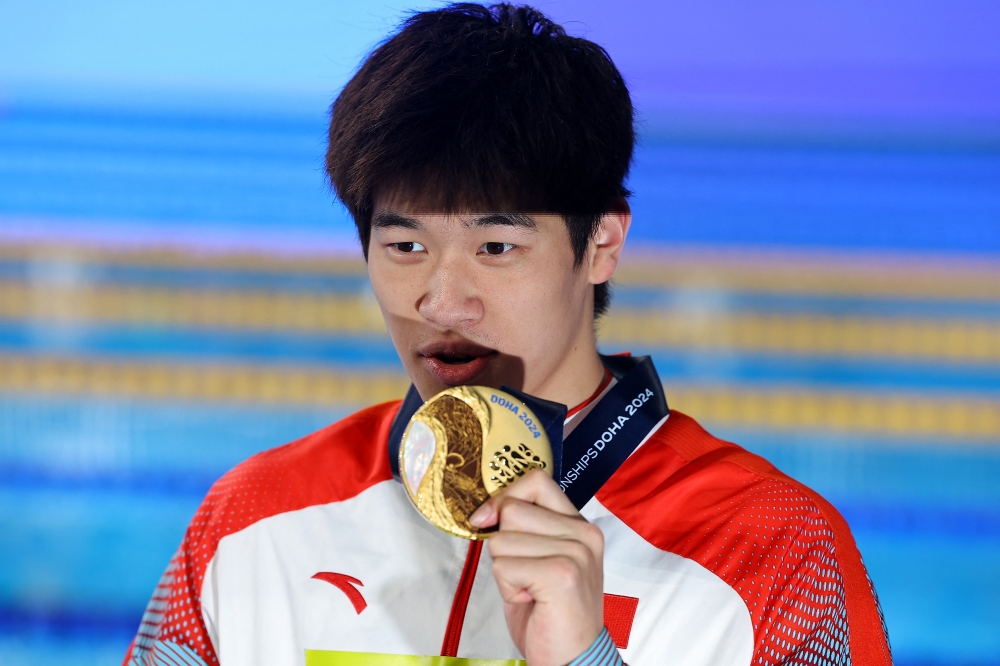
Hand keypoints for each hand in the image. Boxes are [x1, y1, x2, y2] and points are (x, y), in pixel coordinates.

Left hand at [469, 470, 603, 665]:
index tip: (487, 519)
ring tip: (530, 590)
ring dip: (505, 570)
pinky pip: (504, 565)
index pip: (536, 480)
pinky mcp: (561, 574)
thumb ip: (524, 529)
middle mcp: (584, 533)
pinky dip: (507, 587)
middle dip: (504, 544)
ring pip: (503, 539)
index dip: (504, 496)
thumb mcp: (540, 561)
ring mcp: (576, 552)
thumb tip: (485, 512)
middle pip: (512, 508)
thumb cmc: (552, 614)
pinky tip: (530, 600)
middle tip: (526, 575)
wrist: (573, 659)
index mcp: (581, 526)